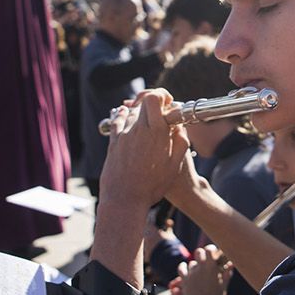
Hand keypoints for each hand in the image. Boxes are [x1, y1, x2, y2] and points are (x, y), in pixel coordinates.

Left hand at [96, 89, 189, 210]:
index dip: (161, 95)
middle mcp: (138, 129)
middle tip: (159, 108)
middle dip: (152, 100)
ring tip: (146, 116)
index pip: (154, 98)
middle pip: (142, 101)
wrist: (124, 199)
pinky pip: (117, 120)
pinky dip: (122, 114)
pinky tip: (124, 113)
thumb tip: (180, 126)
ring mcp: (124, 134)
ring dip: (139, 109)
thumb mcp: (175, 165)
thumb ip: (180, 142)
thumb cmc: (152, 186)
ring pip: (131, 110)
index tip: (167, 101)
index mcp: (156, 132)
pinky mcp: (114, 142)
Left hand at [172, 245, 231, 294]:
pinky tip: (185, 267)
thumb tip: (232, 264)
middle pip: (199, 252)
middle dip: (202, 254)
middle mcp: (200, 267)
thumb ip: (227, 273)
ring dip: (195, 265)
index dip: (211, 249)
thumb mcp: (224, 285)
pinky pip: (181, 268)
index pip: (209, 249)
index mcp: (211, 267)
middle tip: (205, 260)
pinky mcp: (184, 279)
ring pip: (192, 263)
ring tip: (199, 272)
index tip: (213, 252)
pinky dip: (183, 267)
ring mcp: (191, 272)